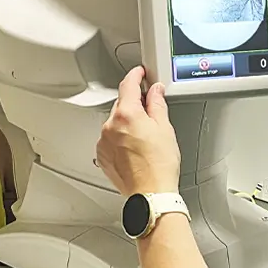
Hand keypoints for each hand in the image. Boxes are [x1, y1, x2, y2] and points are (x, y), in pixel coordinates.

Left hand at [97, 68, 180, 195]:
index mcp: (127, 115)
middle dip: (135, 104)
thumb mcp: (165, 129)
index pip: (128, 85)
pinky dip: (120, 137)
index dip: (135, 75)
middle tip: (151, 111)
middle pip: (121, 104)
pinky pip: (109, 138)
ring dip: (127, 123)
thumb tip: (155, 91)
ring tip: (145, 138)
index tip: (140, 73)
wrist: (151, 194)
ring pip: (115, 122)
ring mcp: (103, 141)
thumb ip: (157, 104)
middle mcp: (110, 126)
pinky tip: (135, 148)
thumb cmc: (159, 166)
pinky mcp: (102, 155)